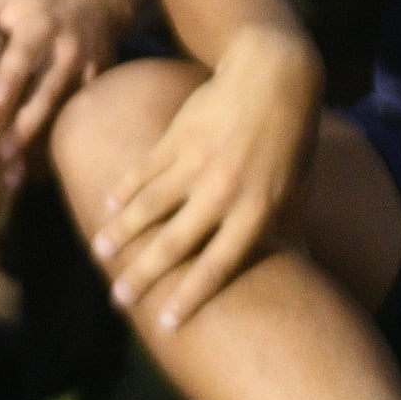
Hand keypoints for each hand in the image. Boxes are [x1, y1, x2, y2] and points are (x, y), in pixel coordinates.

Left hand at [0, 0, 121, 161]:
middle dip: (25, 125)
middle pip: (46, 92)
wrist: (94, 2)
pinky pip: (75, 120)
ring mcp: (85, 72)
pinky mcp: (96, 89)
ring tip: (15, 171)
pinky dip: (56, 144)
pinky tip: (36, 171)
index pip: (24, 54)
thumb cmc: (37, 5)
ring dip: (40, 141)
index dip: (10, 77)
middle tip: (1, 153)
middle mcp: (65, 51)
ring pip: (62, 112)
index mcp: (40, 27)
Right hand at [90, 32, 318, 328]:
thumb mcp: (298, 188)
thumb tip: (300, 266)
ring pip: (150, 206)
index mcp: (256, 210)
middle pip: (175, 243)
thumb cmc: (292, 137)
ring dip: (122, 233)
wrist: (273, 75)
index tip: (167, 324)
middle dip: (144, 275)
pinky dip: (125, 189)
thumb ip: (289, 228)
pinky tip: (109, 205)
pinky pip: (144, 169)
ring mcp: (196, 162)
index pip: (219, 265)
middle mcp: (223, 191)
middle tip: (119, 301)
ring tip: (101, 254)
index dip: (191, 296)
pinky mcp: (177, 136)